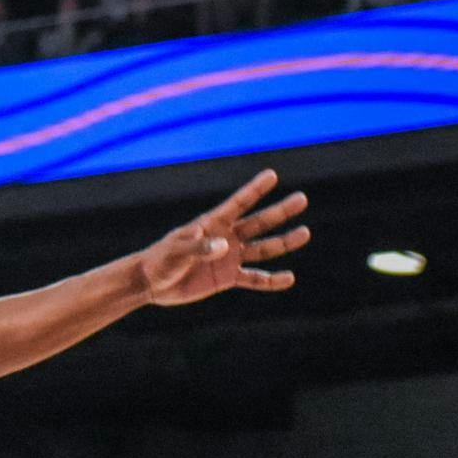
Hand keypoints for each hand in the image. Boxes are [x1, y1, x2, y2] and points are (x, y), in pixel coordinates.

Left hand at [136, 170, 310, 305]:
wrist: (151, 282)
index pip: (238, 204)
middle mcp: (225, 237)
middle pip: (258, 222)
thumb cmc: (160, 260)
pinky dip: (271, 280)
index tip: (272, 175)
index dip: (255, 189)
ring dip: (284, 242)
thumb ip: (199, 247)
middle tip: (302, 199)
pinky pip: (255, 279)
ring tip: (305, 232)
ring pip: (263, 248)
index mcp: (211, 224)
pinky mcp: (227, 277)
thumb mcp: (176, 252)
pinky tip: (289, 278)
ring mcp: (229, 257)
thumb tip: (225, 246)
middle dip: (280, 211)